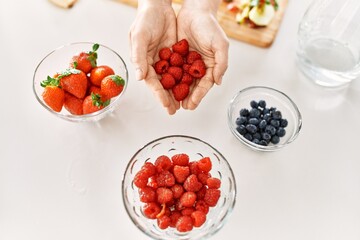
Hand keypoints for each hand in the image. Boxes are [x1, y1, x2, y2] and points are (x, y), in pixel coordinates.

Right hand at [129, 0, 179, 114]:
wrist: (158, 6)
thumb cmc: (145, 20)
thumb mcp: (139, 36)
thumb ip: (139, 56)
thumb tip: (140, 78)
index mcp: (143, 62)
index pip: (152, 82)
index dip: (159, 95)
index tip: (166, 105)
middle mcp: (154, 63)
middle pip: (162, 84)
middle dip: (168, 98)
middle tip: (175, 110)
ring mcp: (165, 60)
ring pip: (172, 79)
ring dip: (177, 91)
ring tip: (184, 104)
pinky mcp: (175, 54)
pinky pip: (180, 69)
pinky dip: (185, 78)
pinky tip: (191, 86)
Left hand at [177, 0, 228, 109]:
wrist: (195, 10)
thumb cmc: (210, 26)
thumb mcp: (220, 45)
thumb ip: (221, 64)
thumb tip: (218, 82)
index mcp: (210, 66)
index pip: (204, 85)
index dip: (198, 96)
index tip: (191, 105)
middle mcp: (198, 67)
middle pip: (191, 86)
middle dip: (186, 98)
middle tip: (179, 108)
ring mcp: (187, 62)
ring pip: (180, 81)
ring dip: (176, 92)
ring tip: (170, 102)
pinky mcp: (176, 56)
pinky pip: (171, 70)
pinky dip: (168, 79)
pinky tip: (162, 87)